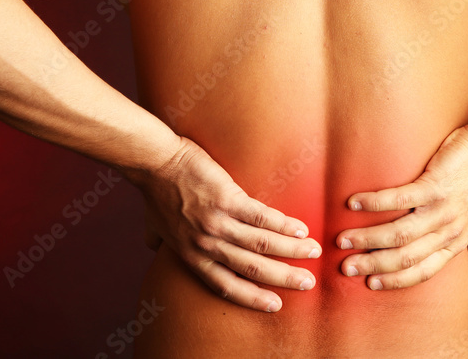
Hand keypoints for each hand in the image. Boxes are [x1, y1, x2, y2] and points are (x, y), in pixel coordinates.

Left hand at [131, 136, 322, 311]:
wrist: (156, 162)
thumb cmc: (156, 192)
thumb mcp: (156, 226)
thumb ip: (160, 241)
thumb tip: (153, 247)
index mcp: (192, 255)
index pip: (226, 285)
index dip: (252, 298)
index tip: (275, 305)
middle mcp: (207, 244)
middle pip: (252, 268)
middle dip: (284, 278)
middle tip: (307, 283)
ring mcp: (218, 222)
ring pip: (263, 244)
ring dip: (292, 250)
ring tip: (313, 252)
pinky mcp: (228, 199)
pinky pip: (262, 217)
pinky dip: (285, 225)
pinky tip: (301, 228)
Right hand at [336, 125, 467, 289]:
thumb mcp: (459, 217)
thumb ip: (436, 232)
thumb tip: (402, 242)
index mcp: (454, 243)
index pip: (422, 272)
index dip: (394, 281)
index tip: (369, 283)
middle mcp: (449, 231)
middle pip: (405, 257)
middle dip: (373, 265)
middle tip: (346, 266)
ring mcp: (443, 209)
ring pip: (400, 233)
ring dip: (367, 238)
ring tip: (343, 239)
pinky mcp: (436, 185)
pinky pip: (400, 198)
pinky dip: (374, 203)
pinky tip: (354, 203)